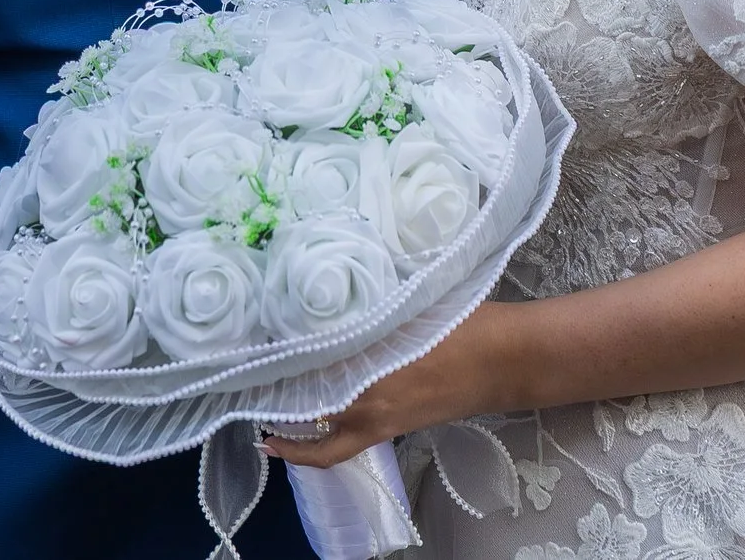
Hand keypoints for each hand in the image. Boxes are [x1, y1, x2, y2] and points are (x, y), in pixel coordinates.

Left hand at [262, 302, 521, 468]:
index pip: (305, 356)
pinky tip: (277, 439)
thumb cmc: (464, 320)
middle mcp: (364, 390)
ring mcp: (372, 416)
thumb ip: (371, 305)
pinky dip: (303, 447)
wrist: (504, 359)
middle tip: (240, 365)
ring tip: (253, 395)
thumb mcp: (412, 302)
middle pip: (300, 389)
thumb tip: (332, 295)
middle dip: (269, 380)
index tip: (244, 339)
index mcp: (370, 354)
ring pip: (310, 419)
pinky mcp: (384, 431)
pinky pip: (332, 449)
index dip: (272, 351)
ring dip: (282, 409)